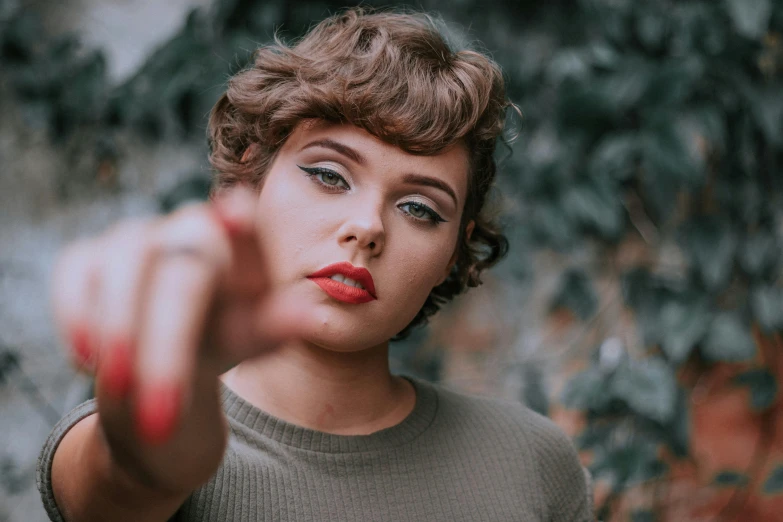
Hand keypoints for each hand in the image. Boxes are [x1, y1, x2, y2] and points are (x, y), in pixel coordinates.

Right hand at [50, 184, 298, 486]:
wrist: (163, 381)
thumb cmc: (218, 351)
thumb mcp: (247, 346)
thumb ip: (268, 332)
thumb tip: (306, 316)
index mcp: (241, 253)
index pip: (246, 233)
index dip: (240, 227)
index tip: (237, 215)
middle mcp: (190, 234)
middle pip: (182, 270)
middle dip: (168, 345)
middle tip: (162, 415)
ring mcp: (139, 240)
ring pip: (124, 261)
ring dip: (118, 329)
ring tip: (120, 387)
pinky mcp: (92, 258)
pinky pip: (78, 269)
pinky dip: (76, 312)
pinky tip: (87, 360)